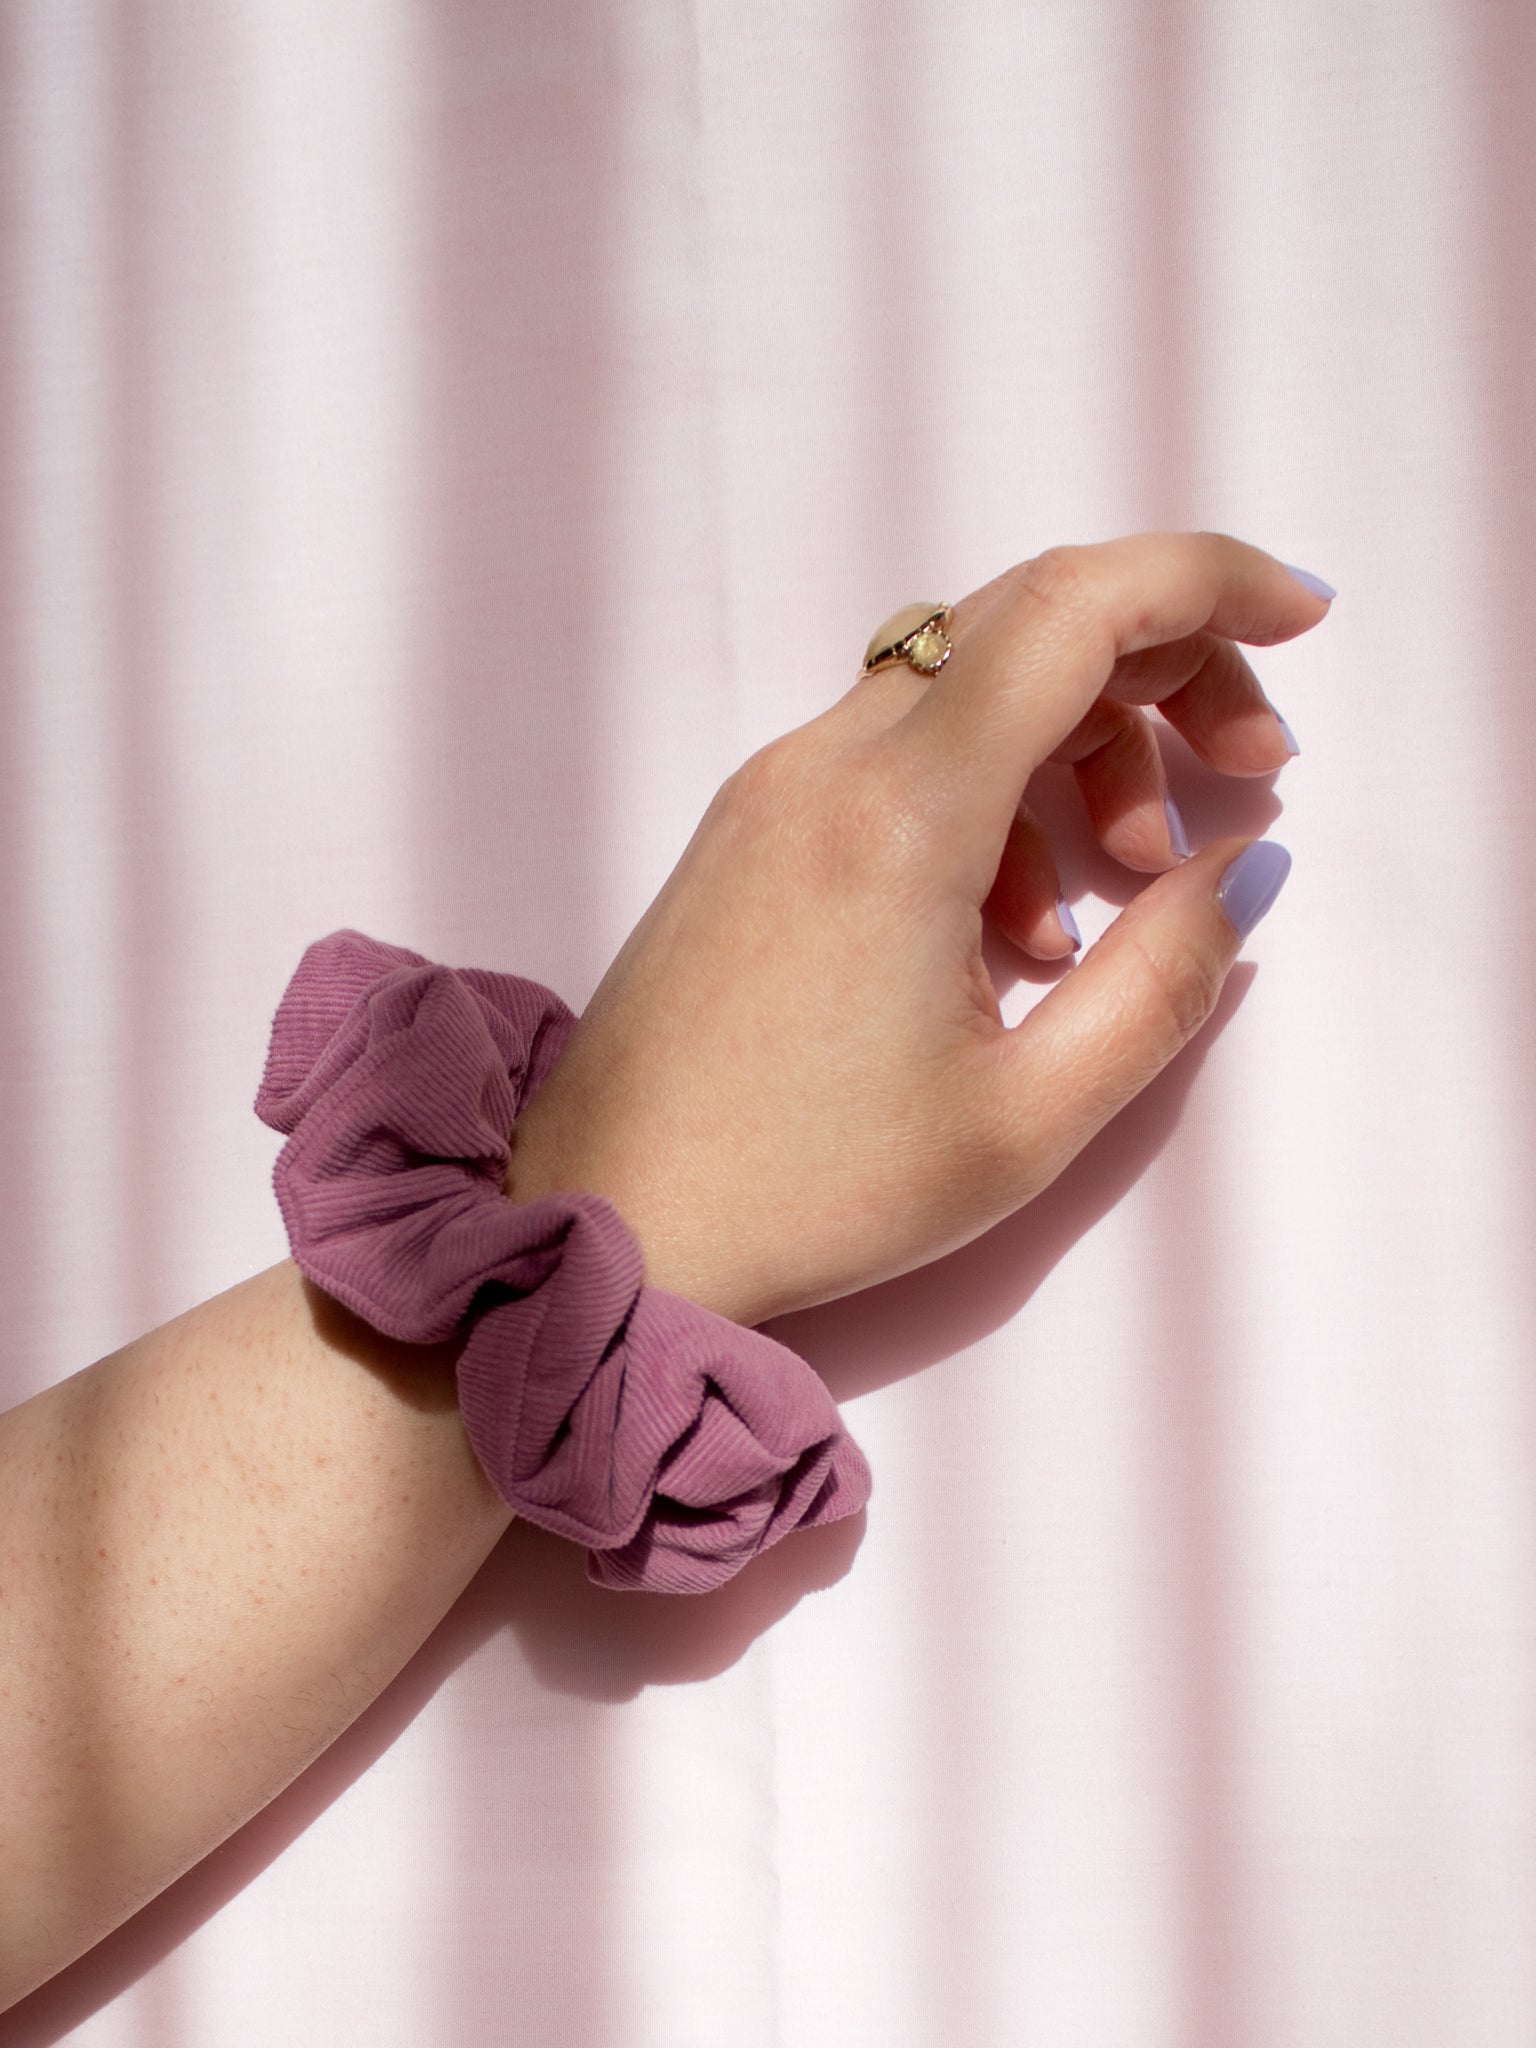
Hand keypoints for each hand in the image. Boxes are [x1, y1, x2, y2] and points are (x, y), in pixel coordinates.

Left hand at [505, 532, 1328, 1327]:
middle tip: (1249, 771)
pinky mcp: (751, 828)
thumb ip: (1160, 981)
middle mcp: (827, 764)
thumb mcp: (1025, 1119)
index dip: (1209, 579)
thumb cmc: (807, 1190)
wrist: (603, 1214)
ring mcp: (776, 787)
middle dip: (1167, 668)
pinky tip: (1019, 929)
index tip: (1303, 620)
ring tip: (1128, 886)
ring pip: (967, 689)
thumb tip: (1245, 867)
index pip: (1076, 608)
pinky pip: (900, 755)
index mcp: (901, 817)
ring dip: (1083, 748)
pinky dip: (996, 797)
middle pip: (1029, 623)